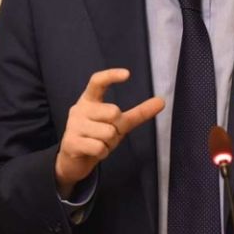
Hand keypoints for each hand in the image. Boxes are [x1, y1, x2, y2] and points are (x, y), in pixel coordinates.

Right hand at [55, 68, 164, 197]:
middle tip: (108, 135)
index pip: (97, 81)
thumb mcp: (118, 123)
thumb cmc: (97, 136)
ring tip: (100, 143)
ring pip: (108, 133)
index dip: (111, 76)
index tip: (127, 74)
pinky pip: (99, 147)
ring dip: (109, 143)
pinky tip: (94, 152)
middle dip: (117, 128)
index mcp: (89, 100)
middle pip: (113, 112)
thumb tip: (162, 101)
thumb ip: (138, 113)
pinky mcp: (71, 142)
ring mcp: (73, 125)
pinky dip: (103, 153)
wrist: (73, 160)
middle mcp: (79, 108)